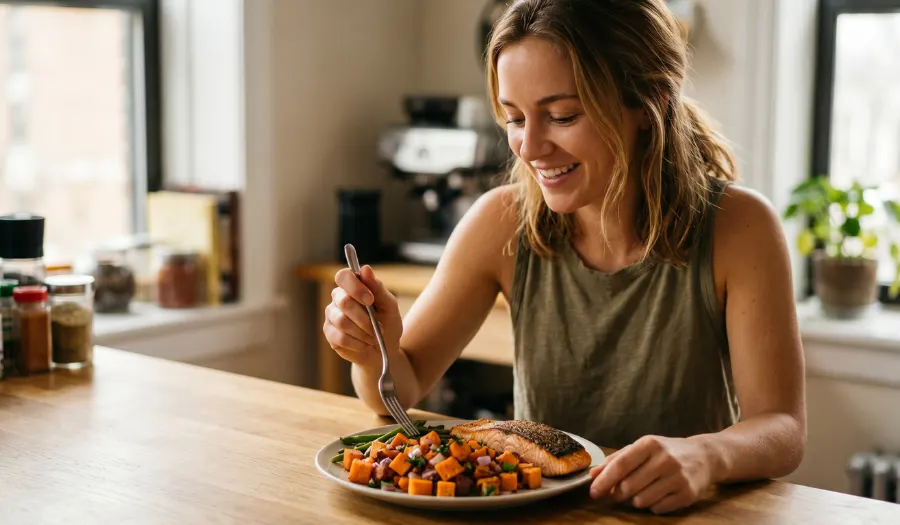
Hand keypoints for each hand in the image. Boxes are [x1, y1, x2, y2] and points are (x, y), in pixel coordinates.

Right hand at [323, 265, 402, 366]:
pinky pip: (340, 337)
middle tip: (379, 327)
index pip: (343, 276)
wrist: (384, 349)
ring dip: (363, 332)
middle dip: (365, 318)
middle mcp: (338, 298)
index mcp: (353, 286)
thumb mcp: (389, 305)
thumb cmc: (387, 323)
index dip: (355, 287)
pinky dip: (357, 343)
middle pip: (344, 302)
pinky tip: (364, 344)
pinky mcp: (329, 333)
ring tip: (374, 337)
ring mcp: (331, 315)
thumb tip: (365, 268)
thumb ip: (377, 288)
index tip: (370, 300)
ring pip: (342, 321)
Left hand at [588, 435, 714, 513]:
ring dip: (635, 500)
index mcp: (650, 444)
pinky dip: (652, 506)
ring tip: (642, 490)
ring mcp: (678, 477)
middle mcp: (665, 459)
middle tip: (617, 493)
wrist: (705, 456)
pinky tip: (658, 494)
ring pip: (641, 500)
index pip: (621, 464)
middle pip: (628, 486)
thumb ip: (617, 459)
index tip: (593, 492)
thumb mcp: (643, 447)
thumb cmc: (667, 451)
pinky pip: (657, 509)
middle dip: (617, 493)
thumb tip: (593, 475)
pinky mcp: (688, 494)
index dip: (604, 480)